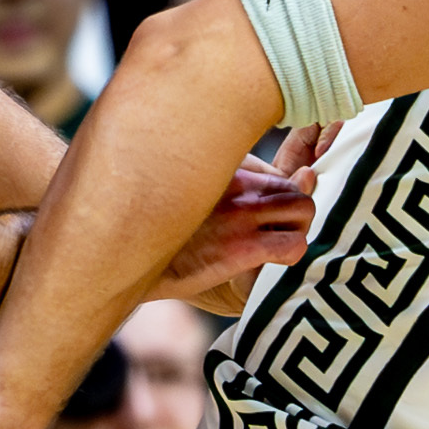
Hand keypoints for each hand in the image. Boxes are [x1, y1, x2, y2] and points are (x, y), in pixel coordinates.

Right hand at [154, 121, 341, 311]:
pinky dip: (292, 253)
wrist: (124, 253)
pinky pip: (293, 245)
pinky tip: (274, 261)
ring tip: (277, 244)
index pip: (278, 174)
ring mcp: (241, 215)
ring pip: (304, 210)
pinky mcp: (241, 247)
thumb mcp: (187, 184)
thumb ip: (221, 176)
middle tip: (279, 231)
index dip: (281, 195)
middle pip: (297, 188)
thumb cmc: (154, 221)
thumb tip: (255, 176)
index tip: (270, 213)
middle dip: (296, 212)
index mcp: (227, 168)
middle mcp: (238, 186)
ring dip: (297, 229)